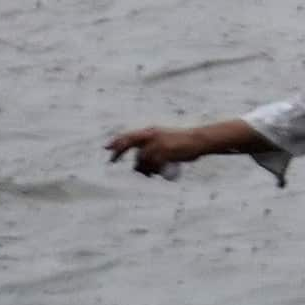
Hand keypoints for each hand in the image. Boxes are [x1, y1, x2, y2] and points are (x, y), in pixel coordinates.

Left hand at [105, 122, 241, 174]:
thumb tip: (136, 167)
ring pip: (140, 160)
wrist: (198, 140)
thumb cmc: (182, 143)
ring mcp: (157, 144)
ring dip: (142, 169)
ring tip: (151, 173)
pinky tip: (155, 173)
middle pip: (129, 143)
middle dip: (118, 151)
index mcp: (152, 131)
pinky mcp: (163, 153)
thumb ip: (150, 150)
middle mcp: (152, 136)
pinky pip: (151, 166)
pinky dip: (151, 171)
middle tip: (111, 161)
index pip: (130, 135)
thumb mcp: (164, 142)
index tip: (106, 147)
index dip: (117, 141)